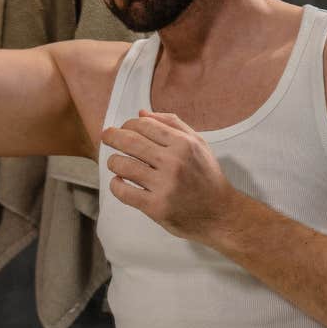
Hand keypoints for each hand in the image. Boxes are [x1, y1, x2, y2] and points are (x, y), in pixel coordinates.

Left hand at [102, 111, 243, 243]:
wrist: (220, 213)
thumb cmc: (207, 176)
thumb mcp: (198, 144)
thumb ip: (172, 125)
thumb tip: (141, 113)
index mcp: (183, 144)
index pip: (144, 125)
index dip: (128, 124)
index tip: (123, 129)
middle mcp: (173, 162)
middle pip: (130, 141)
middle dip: (111, 136)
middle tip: (106, 137)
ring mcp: (164, 185)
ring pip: (123, 165)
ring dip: (113, 161)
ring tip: (115, 163)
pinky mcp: (156, 207)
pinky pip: (124, 192)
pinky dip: (115, 185)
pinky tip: (119, 181)